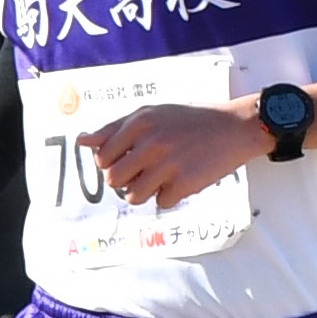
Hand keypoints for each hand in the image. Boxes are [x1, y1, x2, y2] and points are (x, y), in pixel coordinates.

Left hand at [83, 102, 264, 208]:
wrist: (234, 127)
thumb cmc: (188, 122)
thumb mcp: (150, 115)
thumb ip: (114, 129)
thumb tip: (82, 142)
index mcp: (139, 123)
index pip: (102, 158)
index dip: (112, 163)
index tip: (129, 159)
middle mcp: (151, 142)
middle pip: (113, 180)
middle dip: (125, 180)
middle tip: (145, 170)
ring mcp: (168, 164)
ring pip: (133, 196)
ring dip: (145, 191)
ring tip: (163, 176)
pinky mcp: (185, 183)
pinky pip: (161, 202)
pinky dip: (170, 196)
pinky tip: (182, 178)